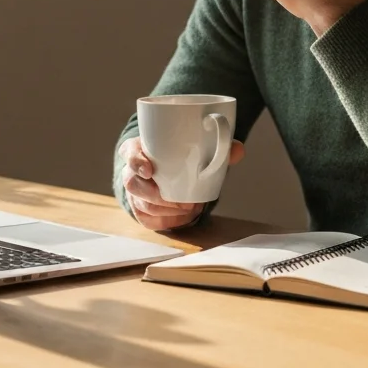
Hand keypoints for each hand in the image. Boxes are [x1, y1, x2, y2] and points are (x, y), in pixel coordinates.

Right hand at [119, 136, 244, 230]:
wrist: (169, 173)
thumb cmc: (179, 156)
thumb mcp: (194, 147)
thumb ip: (218, 147)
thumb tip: (238, 150)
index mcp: (141, 148)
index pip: (129, 152)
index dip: (135, 160)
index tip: (149, 169)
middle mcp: (132, 170)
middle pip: (131, 182)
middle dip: (154, 194)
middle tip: (181, 200)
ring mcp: (135, 191)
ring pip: (141, 202)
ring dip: (165, 209)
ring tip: (189, 207)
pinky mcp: (139, 209)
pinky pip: (147, 218)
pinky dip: (166, 220)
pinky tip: (182, 216)